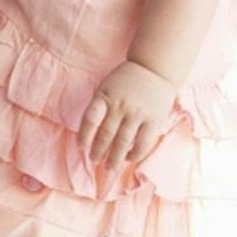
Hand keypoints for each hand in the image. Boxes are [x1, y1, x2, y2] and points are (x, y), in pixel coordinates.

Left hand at [80, 60, 178, 176]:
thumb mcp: (106, 87)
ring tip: (109, 168)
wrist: (154, 68)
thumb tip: (89, 136)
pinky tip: (129, 158)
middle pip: (106, 134)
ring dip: (114, 158)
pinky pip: (143, 143)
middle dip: (98, 151)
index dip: (84, 136)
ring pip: (123, 142)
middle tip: (94, 161)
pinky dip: (135, 154)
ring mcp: (138, 113)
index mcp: (105, 96)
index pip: (90, 119)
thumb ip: (98, 107)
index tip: (82, 148)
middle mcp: (121, 105)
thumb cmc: (125, 81)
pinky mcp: (154, 120)